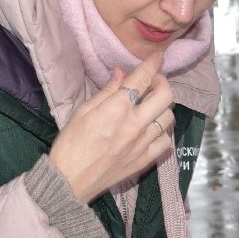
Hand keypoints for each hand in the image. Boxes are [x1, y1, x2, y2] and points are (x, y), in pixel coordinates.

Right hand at [49, 52, 174, 201]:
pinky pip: (165, 141)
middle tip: (153, 82)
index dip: (153, 63)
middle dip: (162, 82)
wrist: (69, 181)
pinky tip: (151, 129)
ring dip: (163, 106)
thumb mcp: (83, 111)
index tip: (158, 56)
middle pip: (165, 95)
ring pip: (169, 117)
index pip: (143, 78)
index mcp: (118, 108)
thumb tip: (121, 73)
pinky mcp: (145, 160)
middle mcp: (135, 124)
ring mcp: (143, 143)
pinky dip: (162, 131)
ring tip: (151, 106)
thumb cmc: (71, 144)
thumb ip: (106, 91)